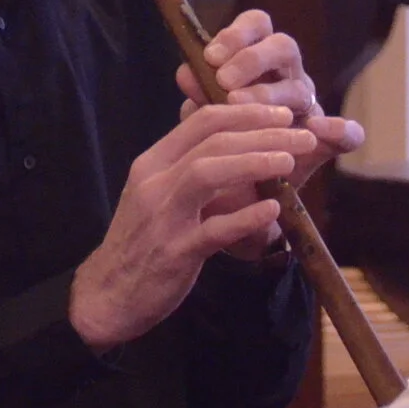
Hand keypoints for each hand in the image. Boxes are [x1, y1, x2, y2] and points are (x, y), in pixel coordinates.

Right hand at [68, 102, 316, 350]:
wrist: (107, 294)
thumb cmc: (141, 242)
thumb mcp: (156, 195)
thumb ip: (188, 168)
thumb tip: (235, 144)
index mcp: (151, 164)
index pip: (201, 121)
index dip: (246, 113)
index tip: (281, 115)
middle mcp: (154, 183)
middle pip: (211, 142)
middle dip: (262, 132)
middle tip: (301, 133)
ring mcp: (162, 217)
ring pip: (207, 173)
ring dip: (253, 162)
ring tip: (290, 160)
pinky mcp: (174, 253)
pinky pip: (213, 230)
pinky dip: (245, 217)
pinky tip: (273, 209)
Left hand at [175, 10, 363, 201]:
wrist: (229, 195)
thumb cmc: (217, 143)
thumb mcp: (202, 116)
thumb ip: (199, 94)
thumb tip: (186, 72)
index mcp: (257, 62)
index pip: (257, 26)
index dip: (236, 34)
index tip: (210, 56)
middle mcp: (286, 78)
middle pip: (283, 47)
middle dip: (252, 60)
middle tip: (223, 82)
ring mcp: (307, 107)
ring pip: (300, 89)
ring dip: (270, 95)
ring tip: (240, 107)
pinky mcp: (325, 142)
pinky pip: (346, 134)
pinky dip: (339, 130)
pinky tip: (318, 130)